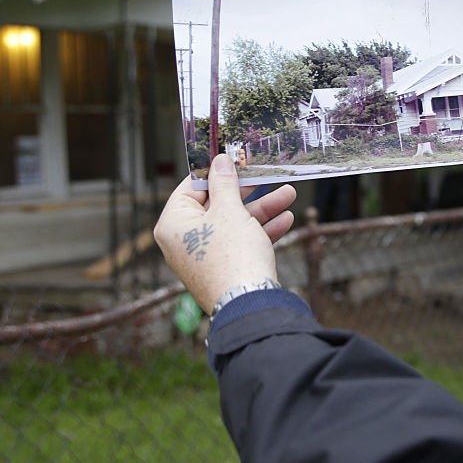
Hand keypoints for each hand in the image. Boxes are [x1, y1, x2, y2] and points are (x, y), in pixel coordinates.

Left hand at [154, 154, 297, 313]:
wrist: (248, 304)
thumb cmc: (232, 255)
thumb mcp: (229, 210)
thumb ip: (224, 183)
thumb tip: (219, 161)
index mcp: (173, 224)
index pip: (191, 188)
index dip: (214, 172)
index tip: (233, 159)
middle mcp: (184, 241)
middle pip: (216, 206)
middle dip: (248, 192)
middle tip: (265, 175)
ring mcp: (204, 257)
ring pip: (233, 224)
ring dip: (263, 209)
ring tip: (289, 194)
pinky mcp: (223, 270)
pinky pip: (240, 243)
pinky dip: (261, 231)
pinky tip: (286, 219)